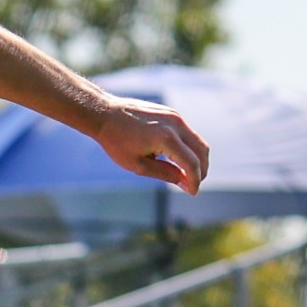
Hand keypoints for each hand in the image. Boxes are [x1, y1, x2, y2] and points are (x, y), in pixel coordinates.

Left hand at [90, 96, 208, 194]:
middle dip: (201, 170)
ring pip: (197, 141)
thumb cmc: (117, 141)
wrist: (105, 113)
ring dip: (197, 158)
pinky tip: (178, 159)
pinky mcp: (172, 113)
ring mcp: (175, 116)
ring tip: (187, 175)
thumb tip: (187, 183)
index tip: (192, 193)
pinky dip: (189, 148)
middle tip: (193, 185)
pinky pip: (188, 133)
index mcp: (166, 138)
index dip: (195, 180)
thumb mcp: (138, 165)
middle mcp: (175, 124)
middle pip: (201, 151)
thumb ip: (166, 174)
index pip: (191, 163)